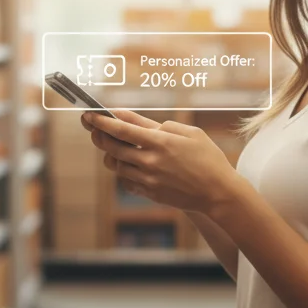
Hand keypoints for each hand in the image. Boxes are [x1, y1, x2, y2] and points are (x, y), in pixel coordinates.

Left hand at [80, 109, 240, 214]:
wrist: (218, 193)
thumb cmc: (208, 158)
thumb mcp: (189, 133)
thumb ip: (160, 125)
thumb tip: (133, 119)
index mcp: (160, 142)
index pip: (121, 130)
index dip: (101, 121)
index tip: (89, 114)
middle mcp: (150, 162)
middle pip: (111, 147)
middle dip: (98, 135)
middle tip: (93, 127)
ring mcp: (148, 180)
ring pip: (116, 165)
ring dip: (110, 153)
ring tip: (113, 145)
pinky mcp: (150, 193)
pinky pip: (126, 181)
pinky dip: (123, 171)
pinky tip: (129, 164)